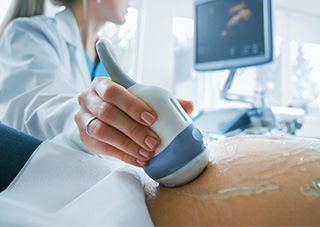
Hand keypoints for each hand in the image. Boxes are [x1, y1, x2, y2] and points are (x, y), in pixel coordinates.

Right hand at [74, 77, 193, 167]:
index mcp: (103, 84)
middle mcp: (88, 99)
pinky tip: (138, 159)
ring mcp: (83, 118)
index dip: (132, 105)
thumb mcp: (140, 98)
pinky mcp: (84, 137)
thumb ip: (163, 101)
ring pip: (102, 131)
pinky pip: (102, 148)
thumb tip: (189, 106)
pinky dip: (123, 155)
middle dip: (133, 129)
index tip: (152, 118)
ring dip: (127, 144)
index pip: (114, 91)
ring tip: (146, 153)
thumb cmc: (123, 104)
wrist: (98, 114)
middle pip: (108, 113)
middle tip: (153, 141)